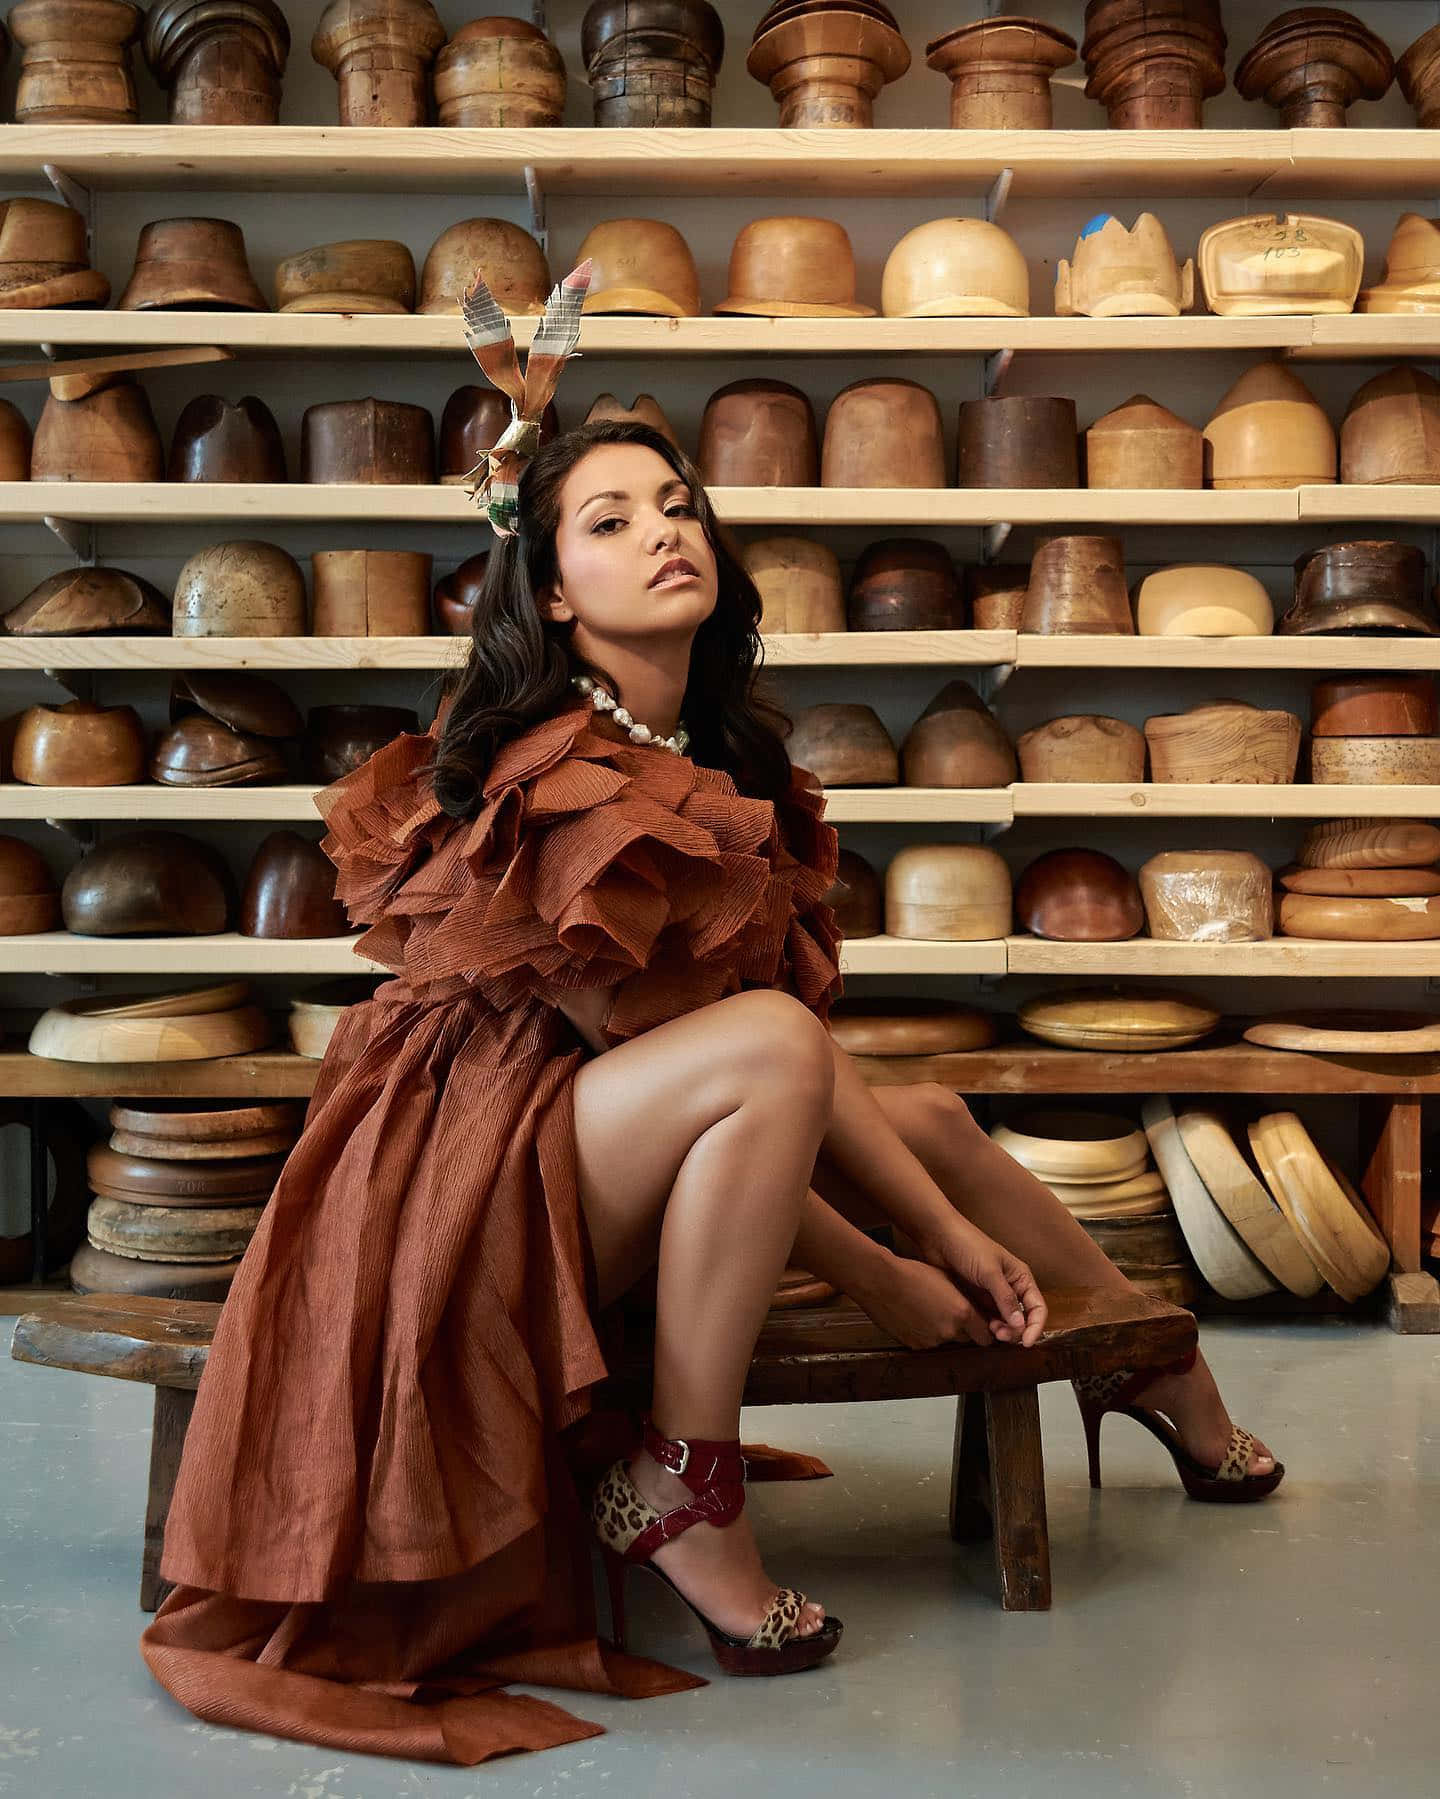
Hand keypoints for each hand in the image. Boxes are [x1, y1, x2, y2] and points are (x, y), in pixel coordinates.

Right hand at [854, 1253, 1003, 1349]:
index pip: (986, 1336)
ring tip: (929, 1311)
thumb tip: (974, 1306)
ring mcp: (931, 1341)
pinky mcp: (915, 1345)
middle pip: (967, 1339)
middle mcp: (949, 1331)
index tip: (981, 1326)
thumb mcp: (947, 1278)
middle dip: (963, 1330)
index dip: (984, 1330)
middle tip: (951, 1314)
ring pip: (946, 1341)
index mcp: (962, 1313)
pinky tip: (916, 1317)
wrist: (881, 1281)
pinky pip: (927, 1343)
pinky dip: (925, 1334)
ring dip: (943, 1331)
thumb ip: (965, 1298)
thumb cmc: (911, 1273)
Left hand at [918, 1219, 1046, 1348]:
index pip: (1037, 1307)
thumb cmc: (967, 1244)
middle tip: (1000, 1335)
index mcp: (1020, 1277)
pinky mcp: (976, 1299)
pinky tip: (980, 1327)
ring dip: (1001, 1330)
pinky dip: (987, 1327)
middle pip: (1022, 1319)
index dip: (1035, 1327)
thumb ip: (1005, 1298)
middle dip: (1015, 1331)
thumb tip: (1021, 1324)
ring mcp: (992, 1294)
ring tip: (991, 1331)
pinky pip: (987, 1319)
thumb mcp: (989, 1271)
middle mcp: (1010, 1287)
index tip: (1026, 1342)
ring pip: (1005, 1322)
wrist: (937, 1236)